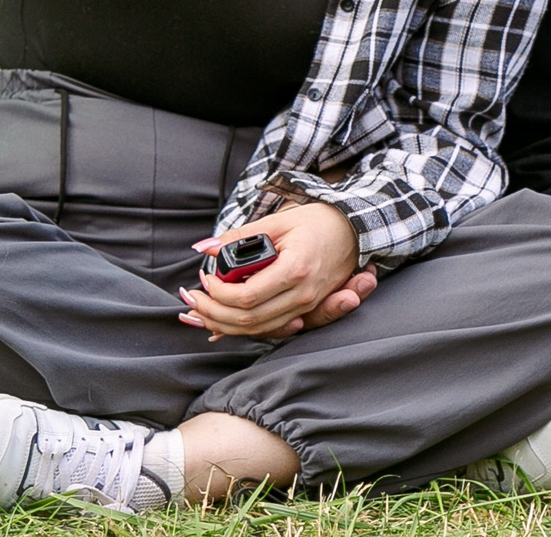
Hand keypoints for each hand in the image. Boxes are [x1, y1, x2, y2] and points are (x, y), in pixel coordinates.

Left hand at [178, 202, 365, 339]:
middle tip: (195, 299)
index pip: (246, 297)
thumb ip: (241, 237)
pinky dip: (244, 328)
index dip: (218, 294)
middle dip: (214, 314)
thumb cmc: (319, 222)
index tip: (206, 279)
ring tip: (203, 310)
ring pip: (259, 329)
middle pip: (249, 320)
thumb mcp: (279, 221)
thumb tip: (205, 248)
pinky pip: (271, 327)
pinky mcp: (307, 310)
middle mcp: (303, 295)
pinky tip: (224, 322)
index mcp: (295, 270)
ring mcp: (307, 306)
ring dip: (225, 325)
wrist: (355, 231)